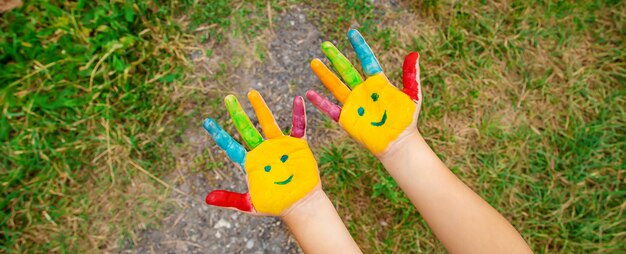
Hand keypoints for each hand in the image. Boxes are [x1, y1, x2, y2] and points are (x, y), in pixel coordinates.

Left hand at [202, 90, 319, 215]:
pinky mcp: (297, 145)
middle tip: (227, 98)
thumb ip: (230, 199)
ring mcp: (279, 146)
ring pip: (268, 123)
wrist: (299, 204)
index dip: (219, 134)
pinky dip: (298, 114)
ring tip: (251, 93)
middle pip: (246, 128)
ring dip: (260, 108)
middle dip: (237, 114)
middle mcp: (262, 150)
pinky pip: (298, 127)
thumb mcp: (249, 204)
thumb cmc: (275, 204)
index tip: (207, 121)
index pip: (230, 145)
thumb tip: (207, 199)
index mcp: (249, 162)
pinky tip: (298, 100)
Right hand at [306, 29, 421, 155]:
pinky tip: (310, 94)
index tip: (352, 33)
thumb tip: (414, 54)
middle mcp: (363, 91)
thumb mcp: (412, 96)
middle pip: (346, 70)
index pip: (366, 60)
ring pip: (335, 86)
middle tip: (325, 44)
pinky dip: (320, 102)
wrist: (398, 143)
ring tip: (314, 62)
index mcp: (378, 83)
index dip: (359, 47)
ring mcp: (353, 104)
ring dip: (324, 74)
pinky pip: (331, 108)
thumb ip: (411, 76)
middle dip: (336, 57)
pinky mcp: (346, 118)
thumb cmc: (406, 120)